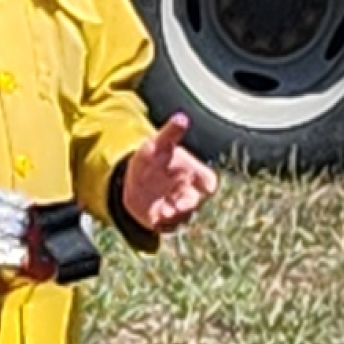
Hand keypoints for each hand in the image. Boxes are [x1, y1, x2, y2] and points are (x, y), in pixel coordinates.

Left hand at [120, 113, 217, 235]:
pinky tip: (153, 219)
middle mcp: (188, 193)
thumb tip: (181, 117)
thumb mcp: (159, 144)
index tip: (204, 185)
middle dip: (188, 204)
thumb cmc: (153, 159)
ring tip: (163, 212)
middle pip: (195, 202)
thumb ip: (171, 133)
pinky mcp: (162, 220)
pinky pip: (165, 226)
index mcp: (194, 175)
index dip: (206, 184)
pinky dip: (160, 224)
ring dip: (174, 216)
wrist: (134, 178)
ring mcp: (176, 209)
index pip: (209, 183)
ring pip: (181, 217)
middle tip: (178, 204)